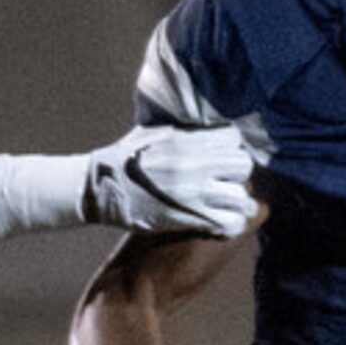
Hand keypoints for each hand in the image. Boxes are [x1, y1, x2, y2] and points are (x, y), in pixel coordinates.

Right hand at [84, 126, 258, 238]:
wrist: (103, 188)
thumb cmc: (126, 158)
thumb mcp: (153, 130)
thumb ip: (183, 128)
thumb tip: (203, 120)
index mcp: (187, 138)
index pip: (232, 138)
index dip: (229, 148)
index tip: (220, 157)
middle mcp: (195, 163)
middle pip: (242, 165)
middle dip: (236, 174)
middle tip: (224, 182)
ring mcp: (194, 191)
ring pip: (241, 196)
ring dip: (236, 203)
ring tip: (228, 206)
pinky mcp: (190, 217)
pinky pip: (229, 223)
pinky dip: (231, 225)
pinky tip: (222, 223)